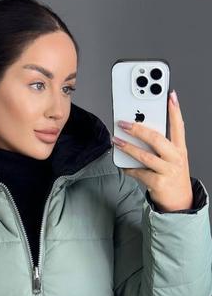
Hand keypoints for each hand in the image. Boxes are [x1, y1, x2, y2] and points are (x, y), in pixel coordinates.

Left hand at [113, 89, 192, 210]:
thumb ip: (160, 146)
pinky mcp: (158, 183)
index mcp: (180, 148)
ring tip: (116, 141)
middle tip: (123, 123)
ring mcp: (168, 170)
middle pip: (156, 138)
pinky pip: (138, 173)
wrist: (180, 201)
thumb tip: (139, 132)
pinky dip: (127, 168)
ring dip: (127, 147)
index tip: (169, 95)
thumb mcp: (172, 158)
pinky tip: (120, 165)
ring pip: (145, 156)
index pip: (178, 125)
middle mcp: (176, 157)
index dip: (175, 110)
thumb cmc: (172, 176)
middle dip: (138, 129)